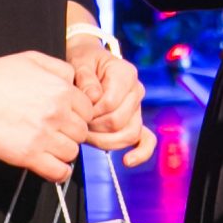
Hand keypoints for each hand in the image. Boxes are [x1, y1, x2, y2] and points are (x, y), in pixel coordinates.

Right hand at [0, 51, 93, 182]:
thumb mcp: (34, 59)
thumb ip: (61, 69)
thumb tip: (74, 81)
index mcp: (62, 90)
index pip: (88, 111)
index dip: (77, 115)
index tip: (65, 119)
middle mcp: (58, 113)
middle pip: (81, 133)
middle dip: (70, 133)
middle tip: (54, 132)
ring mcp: (44, 135)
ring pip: (72, 153)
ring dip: (62, 151)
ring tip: (47, 146)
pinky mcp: (28, 155)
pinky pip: (58, 172)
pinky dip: (57, 172)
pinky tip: (49, 164)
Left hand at [66, 36, 156, 167]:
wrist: (89, 61)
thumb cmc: (84, 62)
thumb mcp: (80, 63)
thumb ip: (85, 78)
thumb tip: (94, 96)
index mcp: (126, 74)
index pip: (110, 104)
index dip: (91, 112)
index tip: (76, 110)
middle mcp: (136, 91)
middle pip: (118, 122)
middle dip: (94, 128)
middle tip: (77, 124)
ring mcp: (137, 108)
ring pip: (127, 135)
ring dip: (103, 141)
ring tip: (87, 136)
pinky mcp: (135, 121)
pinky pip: (146, 140)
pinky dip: (140, 152)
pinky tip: (128, 161)